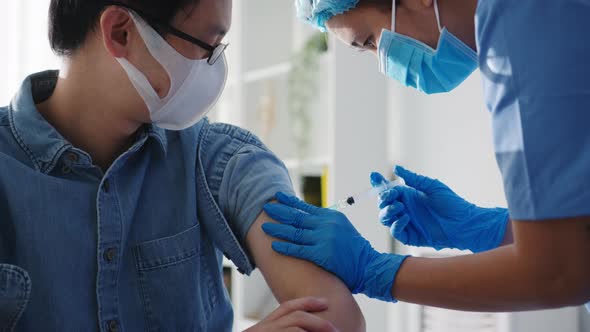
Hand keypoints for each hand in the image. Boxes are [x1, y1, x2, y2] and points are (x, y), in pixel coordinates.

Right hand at [244, 297, 337, 331]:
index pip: (286, 308)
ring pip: (294, 326)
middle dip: (318, 320)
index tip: (325, 303)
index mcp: (261, 328)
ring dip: (315, 328)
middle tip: (335, 329)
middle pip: (293, 315)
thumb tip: (301, 330)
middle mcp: (259, 329)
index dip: (307, 302)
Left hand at [262, 192, 407, 301]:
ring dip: (278, 229)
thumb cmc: (354, 249)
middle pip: (297, 217)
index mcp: (330, 216)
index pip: (305, 207)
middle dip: (279, 212)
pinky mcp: (321, 254)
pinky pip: (299, 249)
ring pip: (295, 232)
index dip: (289, 202)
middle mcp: (326, 224)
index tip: (277, 196)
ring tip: (264, 226)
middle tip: (265, 207)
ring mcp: (323, 239)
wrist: (369, 265)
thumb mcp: (341, 227)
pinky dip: (285, 247)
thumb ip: (325, 222)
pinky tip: (274, 245)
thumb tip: (307, 216)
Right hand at [372, 166, 508, 252]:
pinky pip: (396, 232)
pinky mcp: (411, 236)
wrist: (464, 223)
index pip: (388, 190)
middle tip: (392, 196)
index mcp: (409, 196)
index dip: (379, 184)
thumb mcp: (432, 186)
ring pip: (385, 218)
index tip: (374, 176)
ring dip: (388, 211)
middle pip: (383, 205)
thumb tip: (397, 168)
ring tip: (399, 207)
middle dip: (383, 199)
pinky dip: (397, 225)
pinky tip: (406, 218)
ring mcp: (407, 223)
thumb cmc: (452, 204)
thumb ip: (413, 178)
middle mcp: (405, 209)